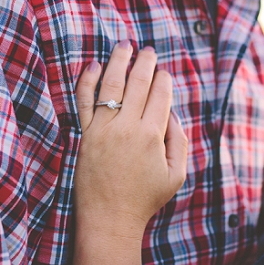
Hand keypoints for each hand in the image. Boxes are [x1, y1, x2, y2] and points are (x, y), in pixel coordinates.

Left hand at [73, 43, 187, 236]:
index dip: (164, 79)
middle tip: (149, 49)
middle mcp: (127, 128)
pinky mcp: (84, 135)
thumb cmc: (144, 199)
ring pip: (110, 85)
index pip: (161, 95)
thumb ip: (179, 141)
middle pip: (138, 83)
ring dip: (118, 61)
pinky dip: (87, 81)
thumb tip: (172, 113)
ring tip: (124, 46)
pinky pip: (84, 102)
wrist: (109, 218)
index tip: (164, 72)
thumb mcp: (176, 175)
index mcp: (152, 136)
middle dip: (145, 62)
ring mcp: (103, 130)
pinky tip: (92, 66)